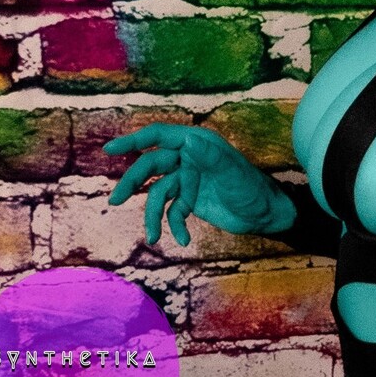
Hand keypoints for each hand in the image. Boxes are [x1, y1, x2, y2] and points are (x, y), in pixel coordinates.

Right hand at [102, 123, 287, 245]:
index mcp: (195, 143)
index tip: (109, 150)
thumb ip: (212, 158)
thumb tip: (188, 142)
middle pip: (150, 166)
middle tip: (116, 200)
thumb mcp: (234, 173)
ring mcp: (186, 180)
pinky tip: (184, 240)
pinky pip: (172, 213)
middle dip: (133, 183)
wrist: (266, 216)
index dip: (133, 141)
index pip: (158, 136)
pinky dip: (174, 227)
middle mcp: (187, 158)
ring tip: (152, 237)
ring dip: (153, 216)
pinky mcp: (189, 201)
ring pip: (158, 194)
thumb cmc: (254, 189)